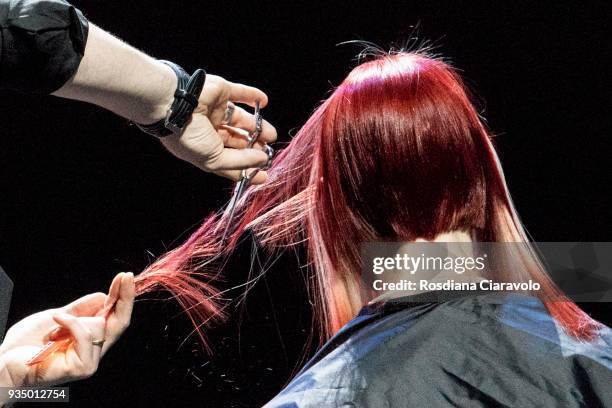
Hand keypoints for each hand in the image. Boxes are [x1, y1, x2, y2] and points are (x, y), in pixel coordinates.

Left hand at [0, 272, 133, 387]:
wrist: (4, 360)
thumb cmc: (25, 344)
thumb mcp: (58, 316)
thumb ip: (81, 309)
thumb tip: (104, 296)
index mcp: (90, 338)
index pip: (115, 317)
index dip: (123, 297)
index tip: (125, 277)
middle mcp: (93, 350)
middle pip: (121, 323)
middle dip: (124, 297)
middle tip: (125, 277)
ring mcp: (89, 360)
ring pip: (99, 326)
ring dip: (76, 319)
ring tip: (55, 325)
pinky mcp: (82, 367)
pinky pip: (85, 335)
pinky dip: (71, 324)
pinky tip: (56, 322)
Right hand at [160, 74, 276, 182]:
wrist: (173, 106)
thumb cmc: (188, 137)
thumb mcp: (214, 160)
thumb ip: (240, 162)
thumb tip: (262, 160)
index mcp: (204, 149)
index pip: (230, 161)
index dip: (247, 169)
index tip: (263, 175)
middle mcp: (209, 130)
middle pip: (237, 140)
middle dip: (254, 147)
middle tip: (269, 150)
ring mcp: (214, 110)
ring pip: (240, 119)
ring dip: (257, 126)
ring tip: (271, 134)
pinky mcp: (220, 91)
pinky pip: (240, 93)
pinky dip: (253, 96)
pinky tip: (264, 102)